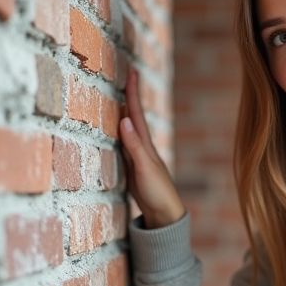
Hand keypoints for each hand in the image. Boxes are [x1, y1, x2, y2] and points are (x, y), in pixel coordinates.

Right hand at [120, 69, 185, 228]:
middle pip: (135, 115)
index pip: (137, 113)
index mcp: (145, 144)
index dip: (133, 93)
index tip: (132, 72)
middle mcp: (143, 146)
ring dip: (128, 110)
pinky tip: (121, 128)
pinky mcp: (133, 166)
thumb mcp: (144, 168)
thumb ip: (134, 145)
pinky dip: (122, 130)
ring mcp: (138, 155)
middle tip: (129, 75)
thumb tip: (124, 119)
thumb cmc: (156, 191)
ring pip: (131, 127)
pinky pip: (126, 141)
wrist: (164, 213)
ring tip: (125, 94)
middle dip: (131, 95)